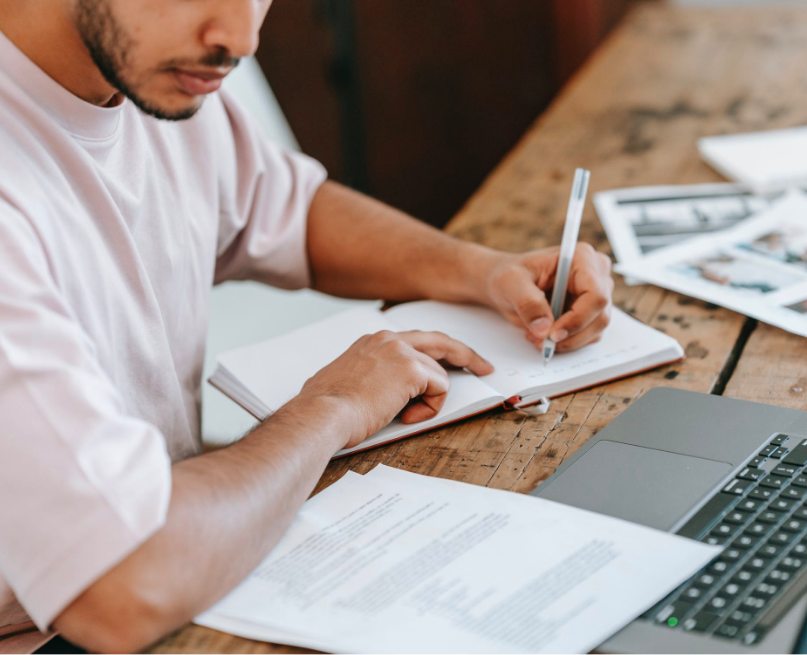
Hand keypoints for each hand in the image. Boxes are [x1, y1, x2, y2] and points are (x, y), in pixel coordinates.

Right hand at [295, 330, 493, 448]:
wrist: (321, 415)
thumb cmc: (327, 408)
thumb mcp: (346, 382)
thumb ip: (367, 377)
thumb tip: (372, 390)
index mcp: (372, 342)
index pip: (416, 340)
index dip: (439, 352)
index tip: (455, 360)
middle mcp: (388, 339)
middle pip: (440, 342)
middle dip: (466, 355)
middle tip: (483, 367)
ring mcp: (401, 352)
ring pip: (439, 374)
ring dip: (428, 401)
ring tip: (403, 416)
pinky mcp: (411, 369)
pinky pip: (439, 389)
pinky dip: (429, 408)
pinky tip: (406, 417)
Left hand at [485, 243, 613, 352]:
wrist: (507, 285)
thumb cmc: (509, 275)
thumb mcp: (511, 282)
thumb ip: (527, 302)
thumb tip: (544, 328)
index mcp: (581, 258)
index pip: (596, 295)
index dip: (578, 319)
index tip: (553, 334)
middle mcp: (595, 274)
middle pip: (600, 315)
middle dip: (571, 335)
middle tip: (542, 341)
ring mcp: (596, 294)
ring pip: (596, 330)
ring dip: (567, 341)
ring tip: (537, 337)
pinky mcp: (590, 312)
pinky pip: (588, 336)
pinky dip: (567, 342)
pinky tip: (544, 336)